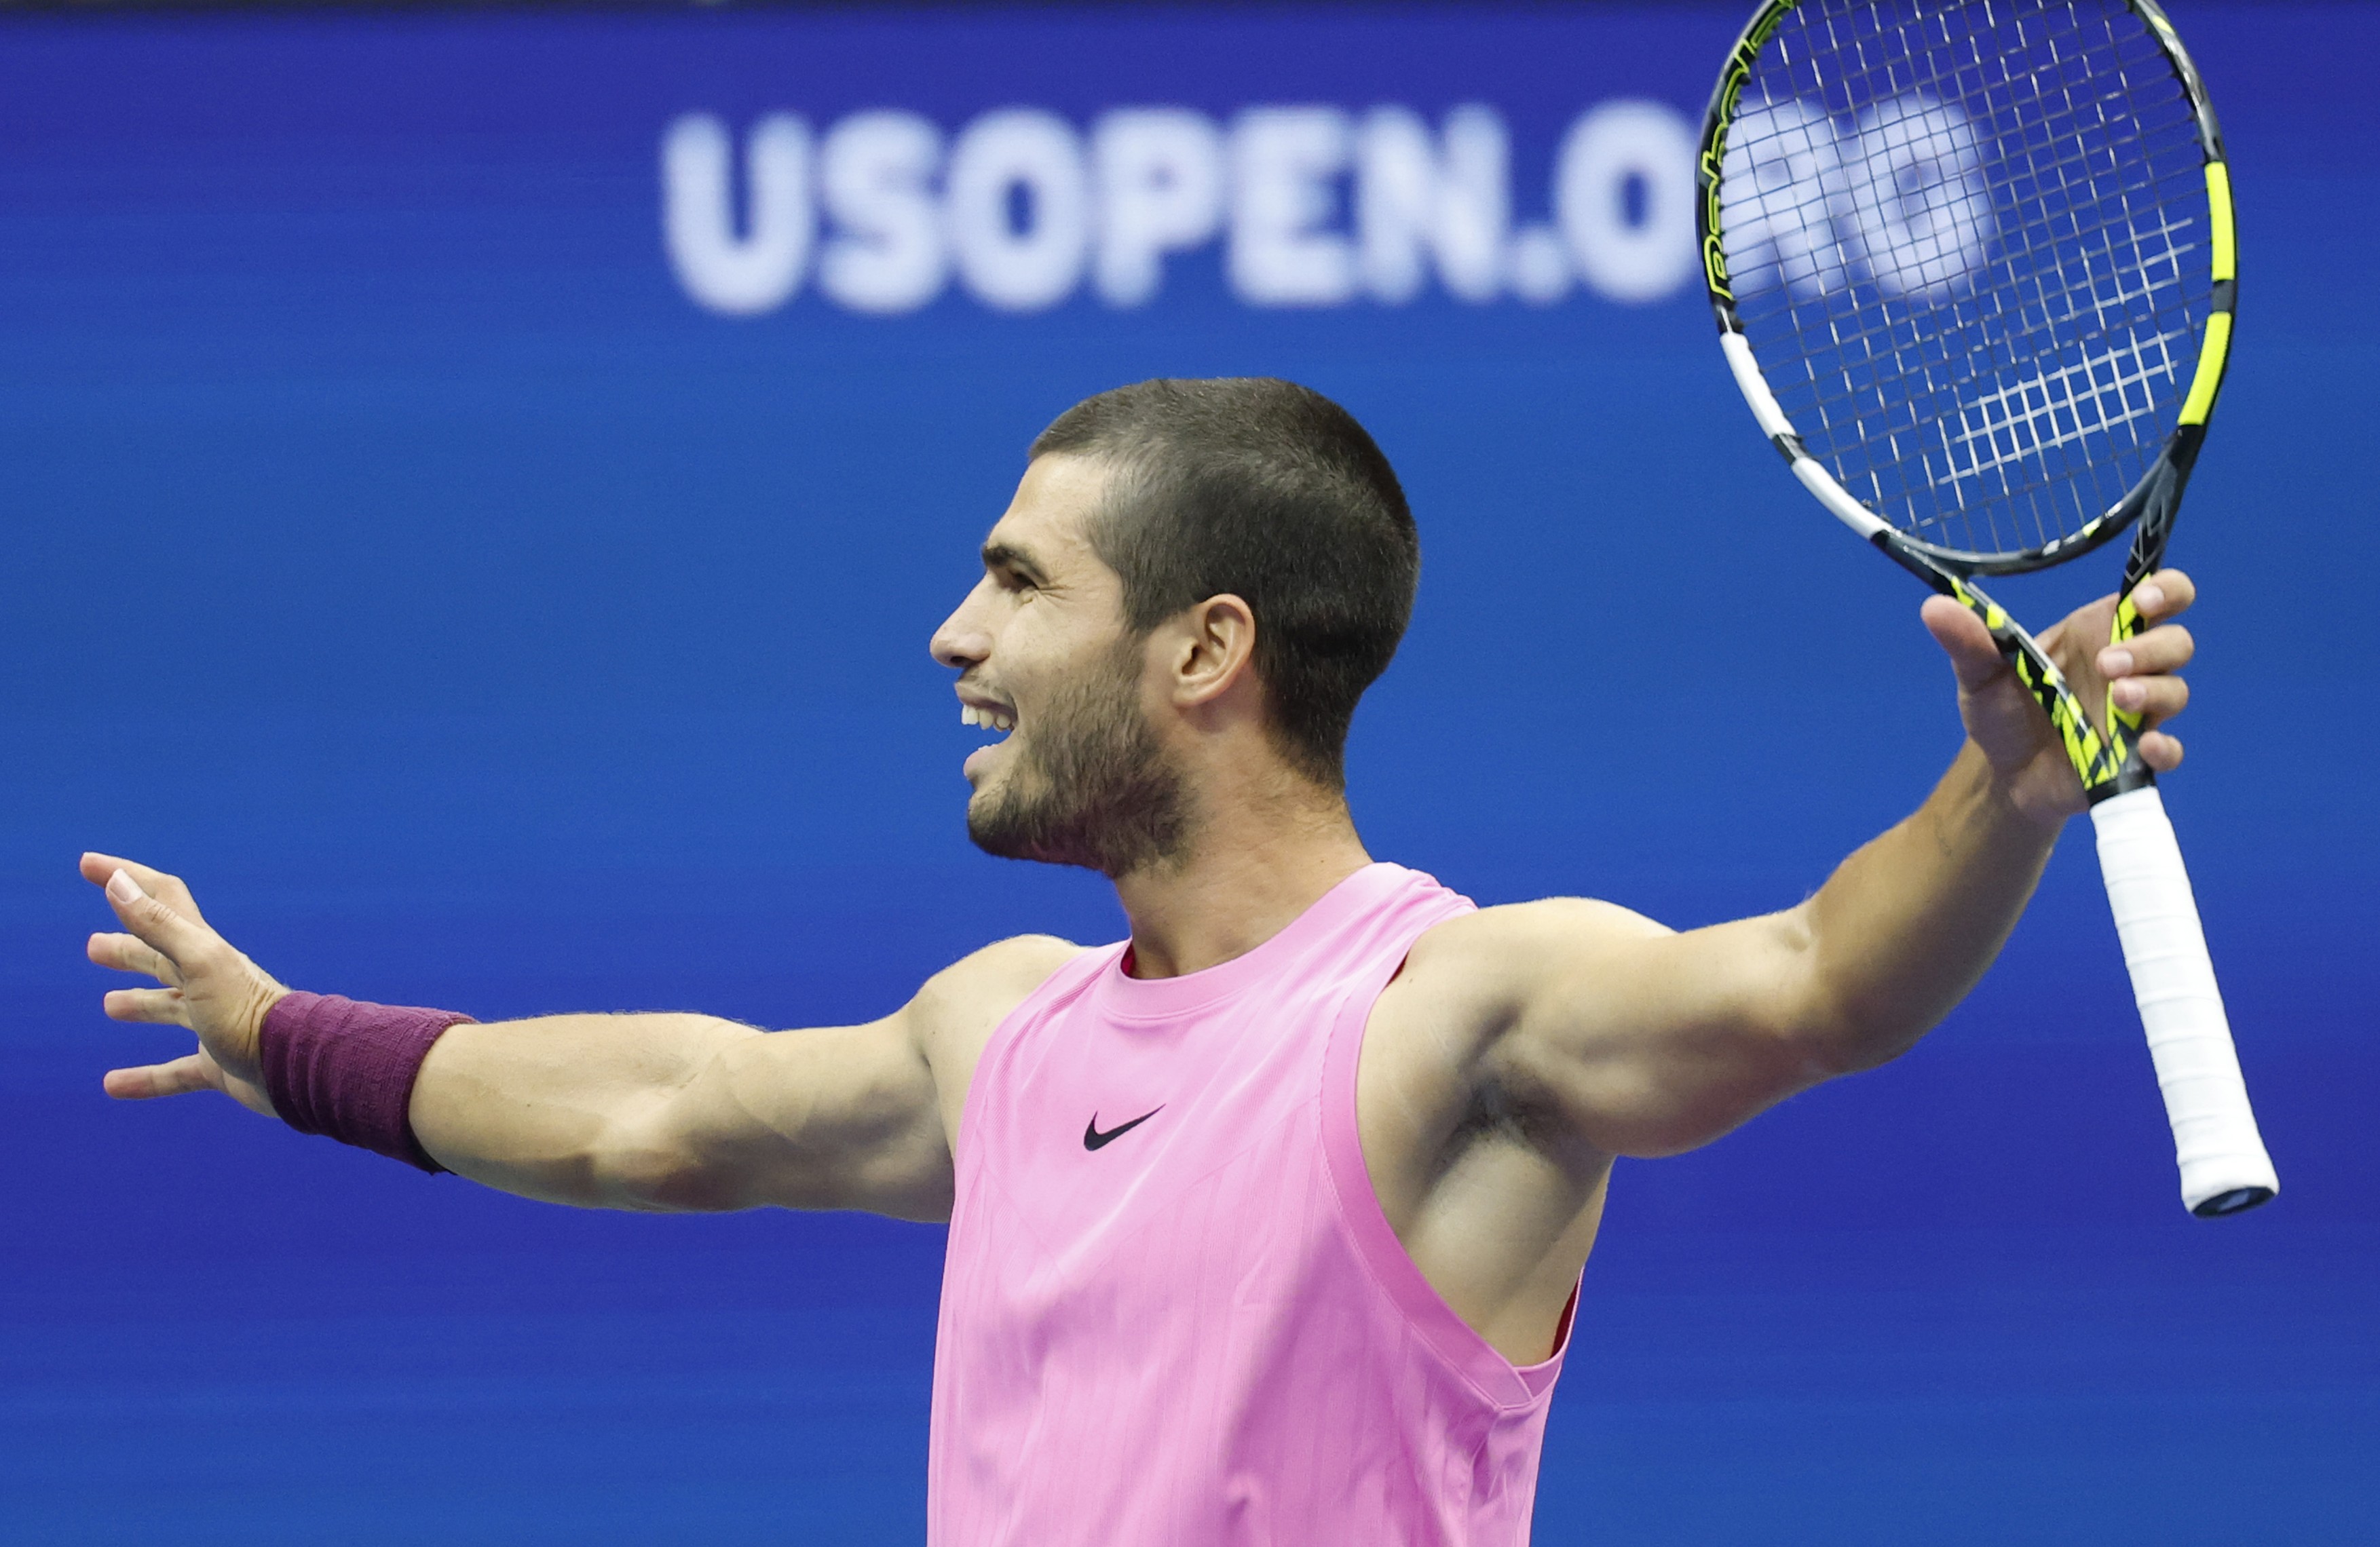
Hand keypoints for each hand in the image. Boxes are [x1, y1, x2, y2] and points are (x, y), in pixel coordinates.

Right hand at [82, 853, 287, 1115]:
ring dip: (140, 1004)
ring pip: (170, 1008)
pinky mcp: (219, 1065)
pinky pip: (175, 1072)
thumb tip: (117, 882)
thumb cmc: (249, 1012)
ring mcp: (215, 1024)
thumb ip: (159, 925)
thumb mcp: (198, 963)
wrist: (298, 1066)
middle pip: (161, 957)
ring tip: (109, 1005)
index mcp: (203, 951)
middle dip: (128, 947)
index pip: (160, 900)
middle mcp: (209, 983)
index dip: (124, 878)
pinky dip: (145, 1078)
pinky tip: (113, 1085)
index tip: (88, 864)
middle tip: (93, 947)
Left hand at [1921, 569, 2196, 826]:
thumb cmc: (2000, 710)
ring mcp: (2137, 712)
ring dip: (2154, 691)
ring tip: (2118, 698)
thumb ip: (1969, 641)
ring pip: (2176, 690)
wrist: (2000, 773)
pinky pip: (2170, 750)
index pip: (2157, 596)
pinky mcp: (2136, 755)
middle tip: (2109, 664)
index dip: (2165, 591)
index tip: (2144, 601)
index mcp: (2098, 632)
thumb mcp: (1979, 674)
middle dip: (2152, 648)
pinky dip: (2165, 749)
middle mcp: (2129, 667)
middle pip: (2175, 641)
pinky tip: (2144, 748)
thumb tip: (1934, 606)